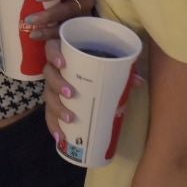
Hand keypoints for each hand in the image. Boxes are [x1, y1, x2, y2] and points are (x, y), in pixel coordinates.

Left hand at [24, 0, 92, 43]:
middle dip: (48, 16)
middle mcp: (84, 3)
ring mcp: (82, 19)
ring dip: (49, 32)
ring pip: (68, 27)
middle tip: (29, 19)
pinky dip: (54, 42)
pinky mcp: (79, 32)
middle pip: (68, 10)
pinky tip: (41, 42)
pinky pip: (68, 39)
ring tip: (32, 33)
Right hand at [42, 36, 145, 150]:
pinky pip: (49, 115)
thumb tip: (138, 81)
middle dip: (58, 85)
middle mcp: (55, 70)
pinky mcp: (54, 104)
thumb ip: (121, 71)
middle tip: (71, 94)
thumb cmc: (97, 66)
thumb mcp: (107, 66)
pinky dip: (54, 126)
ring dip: (57, 108)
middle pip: (49, 74)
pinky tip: (60, 137)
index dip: (54, 54)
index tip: (63, 63)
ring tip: (70, 118)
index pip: (52, 48)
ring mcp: (52, 88)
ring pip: (48, 96)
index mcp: (65, 54)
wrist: (91, 77)